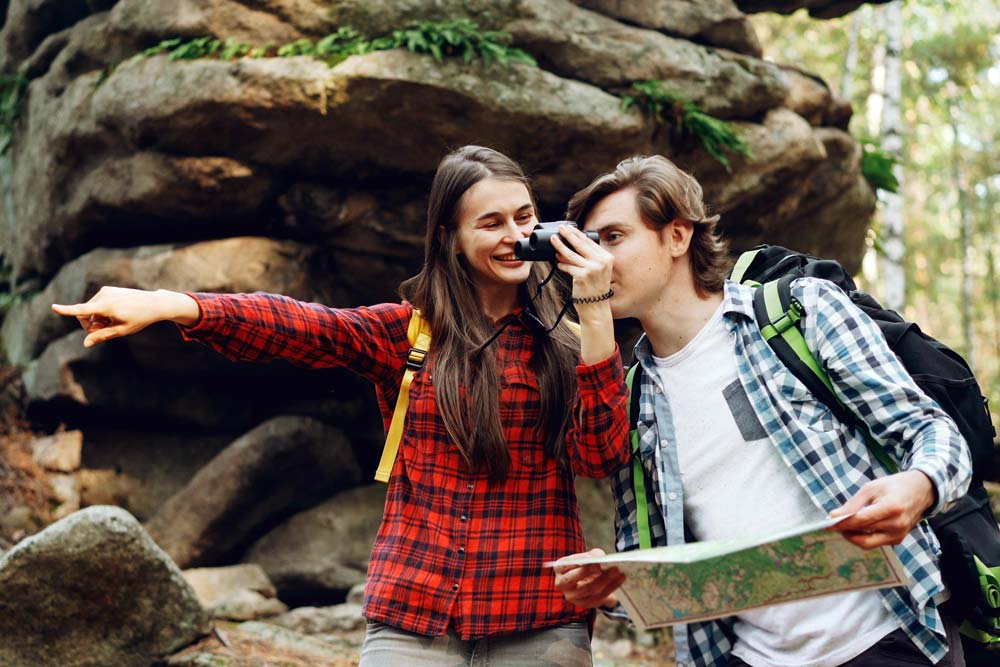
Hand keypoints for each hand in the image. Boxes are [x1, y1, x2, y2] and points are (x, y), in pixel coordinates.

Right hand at [51, 287, 199, 346]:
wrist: (154, 303)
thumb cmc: (139, 318)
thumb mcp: (122, 330)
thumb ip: (102, 336)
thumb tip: (86, 343)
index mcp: (106, 307)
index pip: (82, 310)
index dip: (66, 310)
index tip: (53, 307)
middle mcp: (103, 296)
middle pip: (83, 315)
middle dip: (90, 325)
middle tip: (106, 330)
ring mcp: (105, 291)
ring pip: (89, 310)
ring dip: (97, 319)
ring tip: (114, 320)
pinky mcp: (107, 290)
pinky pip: (96, 304)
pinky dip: (101, 312)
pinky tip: (115, 314)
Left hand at [549, 225, 612, 306]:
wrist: (596, 306)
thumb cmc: (595, 288)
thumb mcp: (598, 270)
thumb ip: (590, 258)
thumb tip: (571, 245)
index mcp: (607, 258)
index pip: (590, 242)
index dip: (578, 234)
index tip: (570, 228)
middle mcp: (601, 262)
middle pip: (581, 244)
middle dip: (569, 234)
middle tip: (560, 228)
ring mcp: (592, 269)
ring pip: (571, 254)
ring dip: (560, 246)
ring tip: (553, 240)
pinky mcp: (582, 276)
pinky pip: (568, 267)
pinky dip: (562, 264)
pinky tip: (558, 262)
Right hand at [552, 548, 625, 608]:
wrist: (582, 578)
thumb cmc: (582, 563)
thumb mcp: (584, 556)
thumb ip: (591, 555)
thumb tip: (600, 557)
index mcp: (559, 568)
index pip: (568, 566)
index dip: (582, 563)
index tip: (597, 560)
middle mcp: (562, 584)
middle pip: (579, 580)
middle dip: (596, 574)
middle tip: (612, 567)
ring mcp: (572, 596)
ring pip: (591, 589)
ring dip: (607, 580)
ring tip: (618, 571)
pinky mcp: (584, 603)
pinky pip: (599, 597)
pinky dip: (611, 587)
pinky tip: (620, 578)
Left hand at [829, 470, 935, 548]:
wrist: (920, 491)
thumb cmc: (894, 486)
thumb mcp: (871, 488)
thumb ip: (853, 504)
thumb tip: (835, 516)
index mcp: (891, 507)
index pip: (862, 520)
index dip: (843, 523)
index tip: (828, 522)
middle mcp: (897, 524)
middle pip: (863, 533)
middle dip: (844, 530)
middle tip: (833, 524)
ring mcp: (899, 535)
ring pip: (867, 543)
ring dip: (852, 535)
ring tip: (844, 524)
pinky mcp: (898, 540)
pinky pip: (875, 542)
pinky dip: (863, 536)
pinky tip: (858, 526)